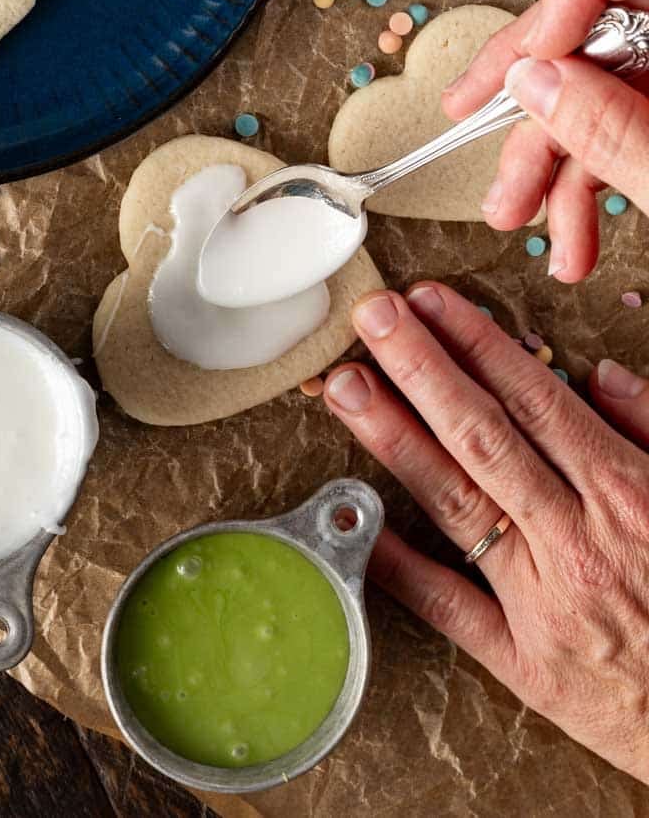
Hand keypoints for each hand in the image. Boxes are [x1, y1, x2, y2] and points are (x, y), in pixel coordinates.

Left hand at [323, 284, 648, 785]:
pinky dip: (397, 561)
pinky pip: (448, 606)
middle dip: (421, 369)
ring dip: (394, 437)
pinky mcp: (524, 662)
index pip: (535, 399)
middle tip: (373, 317)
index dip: (476, 344)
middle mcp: (578, 541)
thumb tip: (596, 373)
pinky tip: (351, 516)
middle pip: (483, 437)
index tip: (432, 301)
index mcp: (629, 494)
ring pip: (456, 502)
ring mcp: (544, 602)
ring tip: (344, 386)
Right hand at [443, 0, 648, 281]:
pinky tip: (575, 235)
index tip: (510, 82)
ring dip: (563, 167)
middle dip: (538, 115)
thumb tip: (532, 86)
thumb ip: (617, 126)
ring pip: (614, 93)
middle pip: (598, 35)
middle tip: (481, 153)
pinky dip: (607, 179)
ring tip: (528, 228)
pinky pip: (640, 125)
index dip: (550, 17)